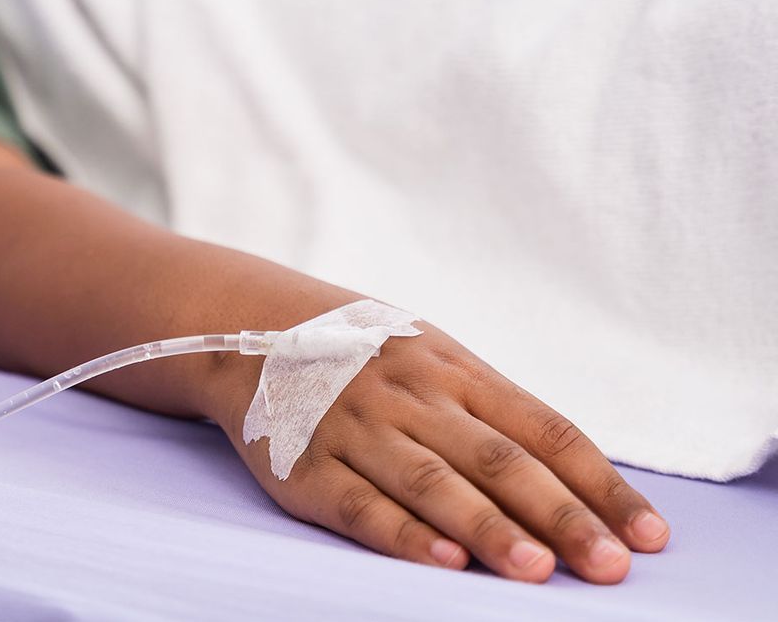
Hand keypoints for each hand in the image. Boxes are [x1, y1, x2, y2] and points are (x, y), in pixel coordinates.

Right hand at [207, 321, 670, 582]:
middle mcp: (411, 396)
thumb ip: (494, 409)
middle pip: (497, 459)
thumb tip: (579, 479)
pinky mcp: (306, 466)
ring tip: (538, 570)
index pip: (543, 429)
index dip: (600, 483)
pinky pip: (359, 502)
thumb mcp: (433, 356)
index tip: (648, 535)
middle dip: (560, 515)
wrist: (253, 332)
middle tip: (610, 566)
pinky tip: (442, 560)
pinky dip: (401, 532)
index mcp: (454, 369)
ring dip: (488, 527)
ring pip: (431, 482)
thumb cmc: (365, 354)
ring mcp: (356, 429)